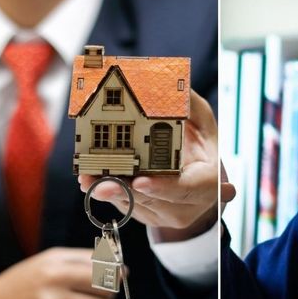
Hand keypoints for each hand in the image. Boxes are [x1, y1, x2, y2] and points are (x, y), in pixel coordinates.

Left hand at [80, 90, 219, 240]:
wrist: (202, 176)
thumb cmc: (201, 144)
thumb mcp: (200, 121)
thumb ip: (185, 103)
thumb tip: (164, 80)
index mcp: (209, 180)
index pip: (187, 188)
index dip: (163, 186)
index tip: (140, 180)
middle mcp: (192, 204)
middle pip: (154, 201)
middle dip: (124, 191)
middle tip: (99, 183)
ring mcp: (171, 214)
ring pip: (137, 207)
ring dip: (110, 192)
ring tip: (88, 179)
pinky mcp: (152, 218)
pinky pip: (128, 208)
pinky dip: (110, 194)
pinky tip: (92, 182)